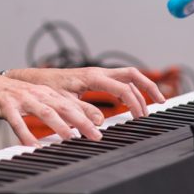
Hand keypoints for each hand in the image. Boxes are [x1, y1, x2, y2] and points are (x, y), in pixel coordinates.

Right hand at [0, 72, 104, 146]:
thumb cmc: (14, 96)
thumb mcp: (37, 99)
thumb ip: (56, 109)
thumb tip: (78, 124)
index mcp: (47, 93)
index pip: (72, 104)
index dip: (87, 115)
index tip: (101, 129)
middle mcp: (37, 94)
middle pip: (63, 107)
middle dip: (81, 121)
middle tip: (95, 135)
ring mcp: (22, 99)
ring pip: (43, 111)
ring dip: (58, 125)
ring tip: (69, 137)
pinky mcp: (6, 106)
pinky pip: (17, 121)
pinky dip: (25, 133)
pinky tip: (31, 145)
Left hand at [6, 67, 165, 117]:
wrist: (32, 80)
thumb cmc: (45, 89)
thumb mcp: (63, 102)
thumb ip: (81, 111)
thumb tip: (101, 121)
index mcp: (91, 76)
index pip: (122, 87)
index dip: (135, 101)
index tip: (140, 117)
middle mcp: (97, 72)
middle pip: (132, 74)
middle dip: (148, 87)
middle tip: (160, 103)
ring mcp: (97, 74)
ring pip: (128, 75)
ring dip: (142, 86)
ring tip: (154, 101)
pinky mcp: (95, 78)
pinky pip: (119, 79)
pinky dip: (131, 87)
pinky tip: (135, 99)